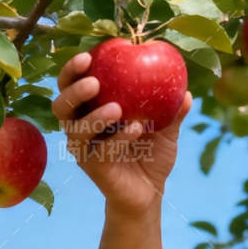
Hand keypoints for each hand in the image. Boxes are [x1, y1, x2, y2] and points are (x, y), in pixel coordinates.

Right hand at [51, 51, 193, 215]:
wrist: (150, 192)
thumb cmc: (151, 154)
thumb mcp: (165, 129)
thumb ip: (173, 110)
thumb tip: (187, 92)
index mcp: (89, 110)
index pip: (70, 85)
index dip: (72, 70)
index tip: (88, 56)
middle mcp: (79, 129)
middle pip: (60, 106)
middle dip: (73, 90)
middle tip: (95, 82)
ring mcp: (84, 151)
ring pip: (75, 130)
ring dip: (94, 116)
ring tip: (116, 108)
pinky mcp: (94, 168)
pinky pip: (102, 151)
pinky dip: (119, 139)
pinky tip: (136, 129)